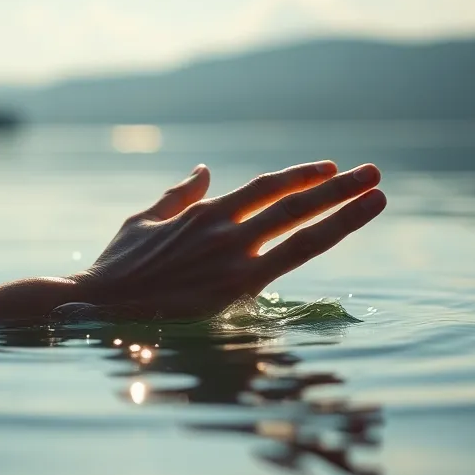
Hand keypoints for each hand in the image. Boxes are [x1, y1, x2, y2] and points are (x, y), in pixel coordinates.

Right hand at [71, 161, 385, 319]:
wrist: (98, 304)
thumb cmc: (118, 266)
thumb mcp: (143, 220)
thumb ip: (178, 195)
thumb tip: (205, 171)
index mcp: (205, 212)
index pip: (265, 187)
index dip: (300, 176)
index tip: (329, 169)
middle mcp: (226, 230)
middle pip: (294, 203)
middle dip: (339, 187)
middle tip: (374, 174)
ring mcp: (233, 259)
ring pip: (302, 229)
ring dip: (344, 211)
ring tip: (376, 196)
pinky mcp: (235, 289)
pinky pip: (290, 263)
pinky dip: (322, 243)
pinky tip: (345, 233)